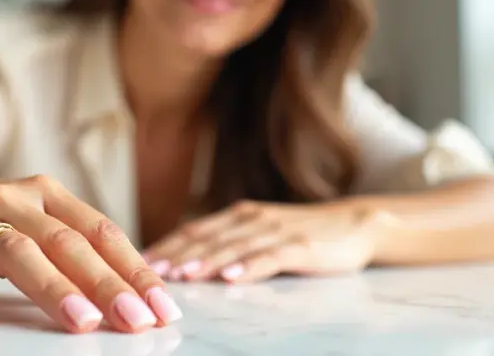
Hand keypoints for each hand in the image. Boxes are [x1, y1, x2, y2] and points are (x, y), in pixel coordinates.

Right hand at [0, 173, 181, 332]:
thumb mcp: (35, 218)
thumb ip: (77, 246)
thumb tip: (134, 291)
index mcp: (48, 195)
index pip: (100, 231)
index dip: (134, 268)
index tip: (162, 305)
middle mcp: (14, 202)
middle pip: (66, 243)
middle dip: (105, 283)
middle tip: (136, 319)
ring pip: (18, 254)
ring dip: (53, 289)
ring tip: (83, 322)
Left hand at [143, 200, 390, 283]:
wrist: (355, 224)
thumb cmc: (301, 233)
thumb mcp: (259, 232)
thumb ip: (228, 242)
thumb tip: (184, 262)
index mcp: (238, 215)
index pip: (194, 230)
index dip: (166, 245)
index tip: (137, 261)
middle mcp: (252, 218)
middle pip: (207, 238)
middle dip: (176, 255)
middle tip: (149, 272)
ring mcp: (276, 231)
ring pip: (233, 247)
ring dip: (205, 261)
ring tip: (182, 276)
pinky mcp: (300, 247)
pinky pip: (270, 258)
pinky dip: (248, 267)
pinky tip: (231, 278)